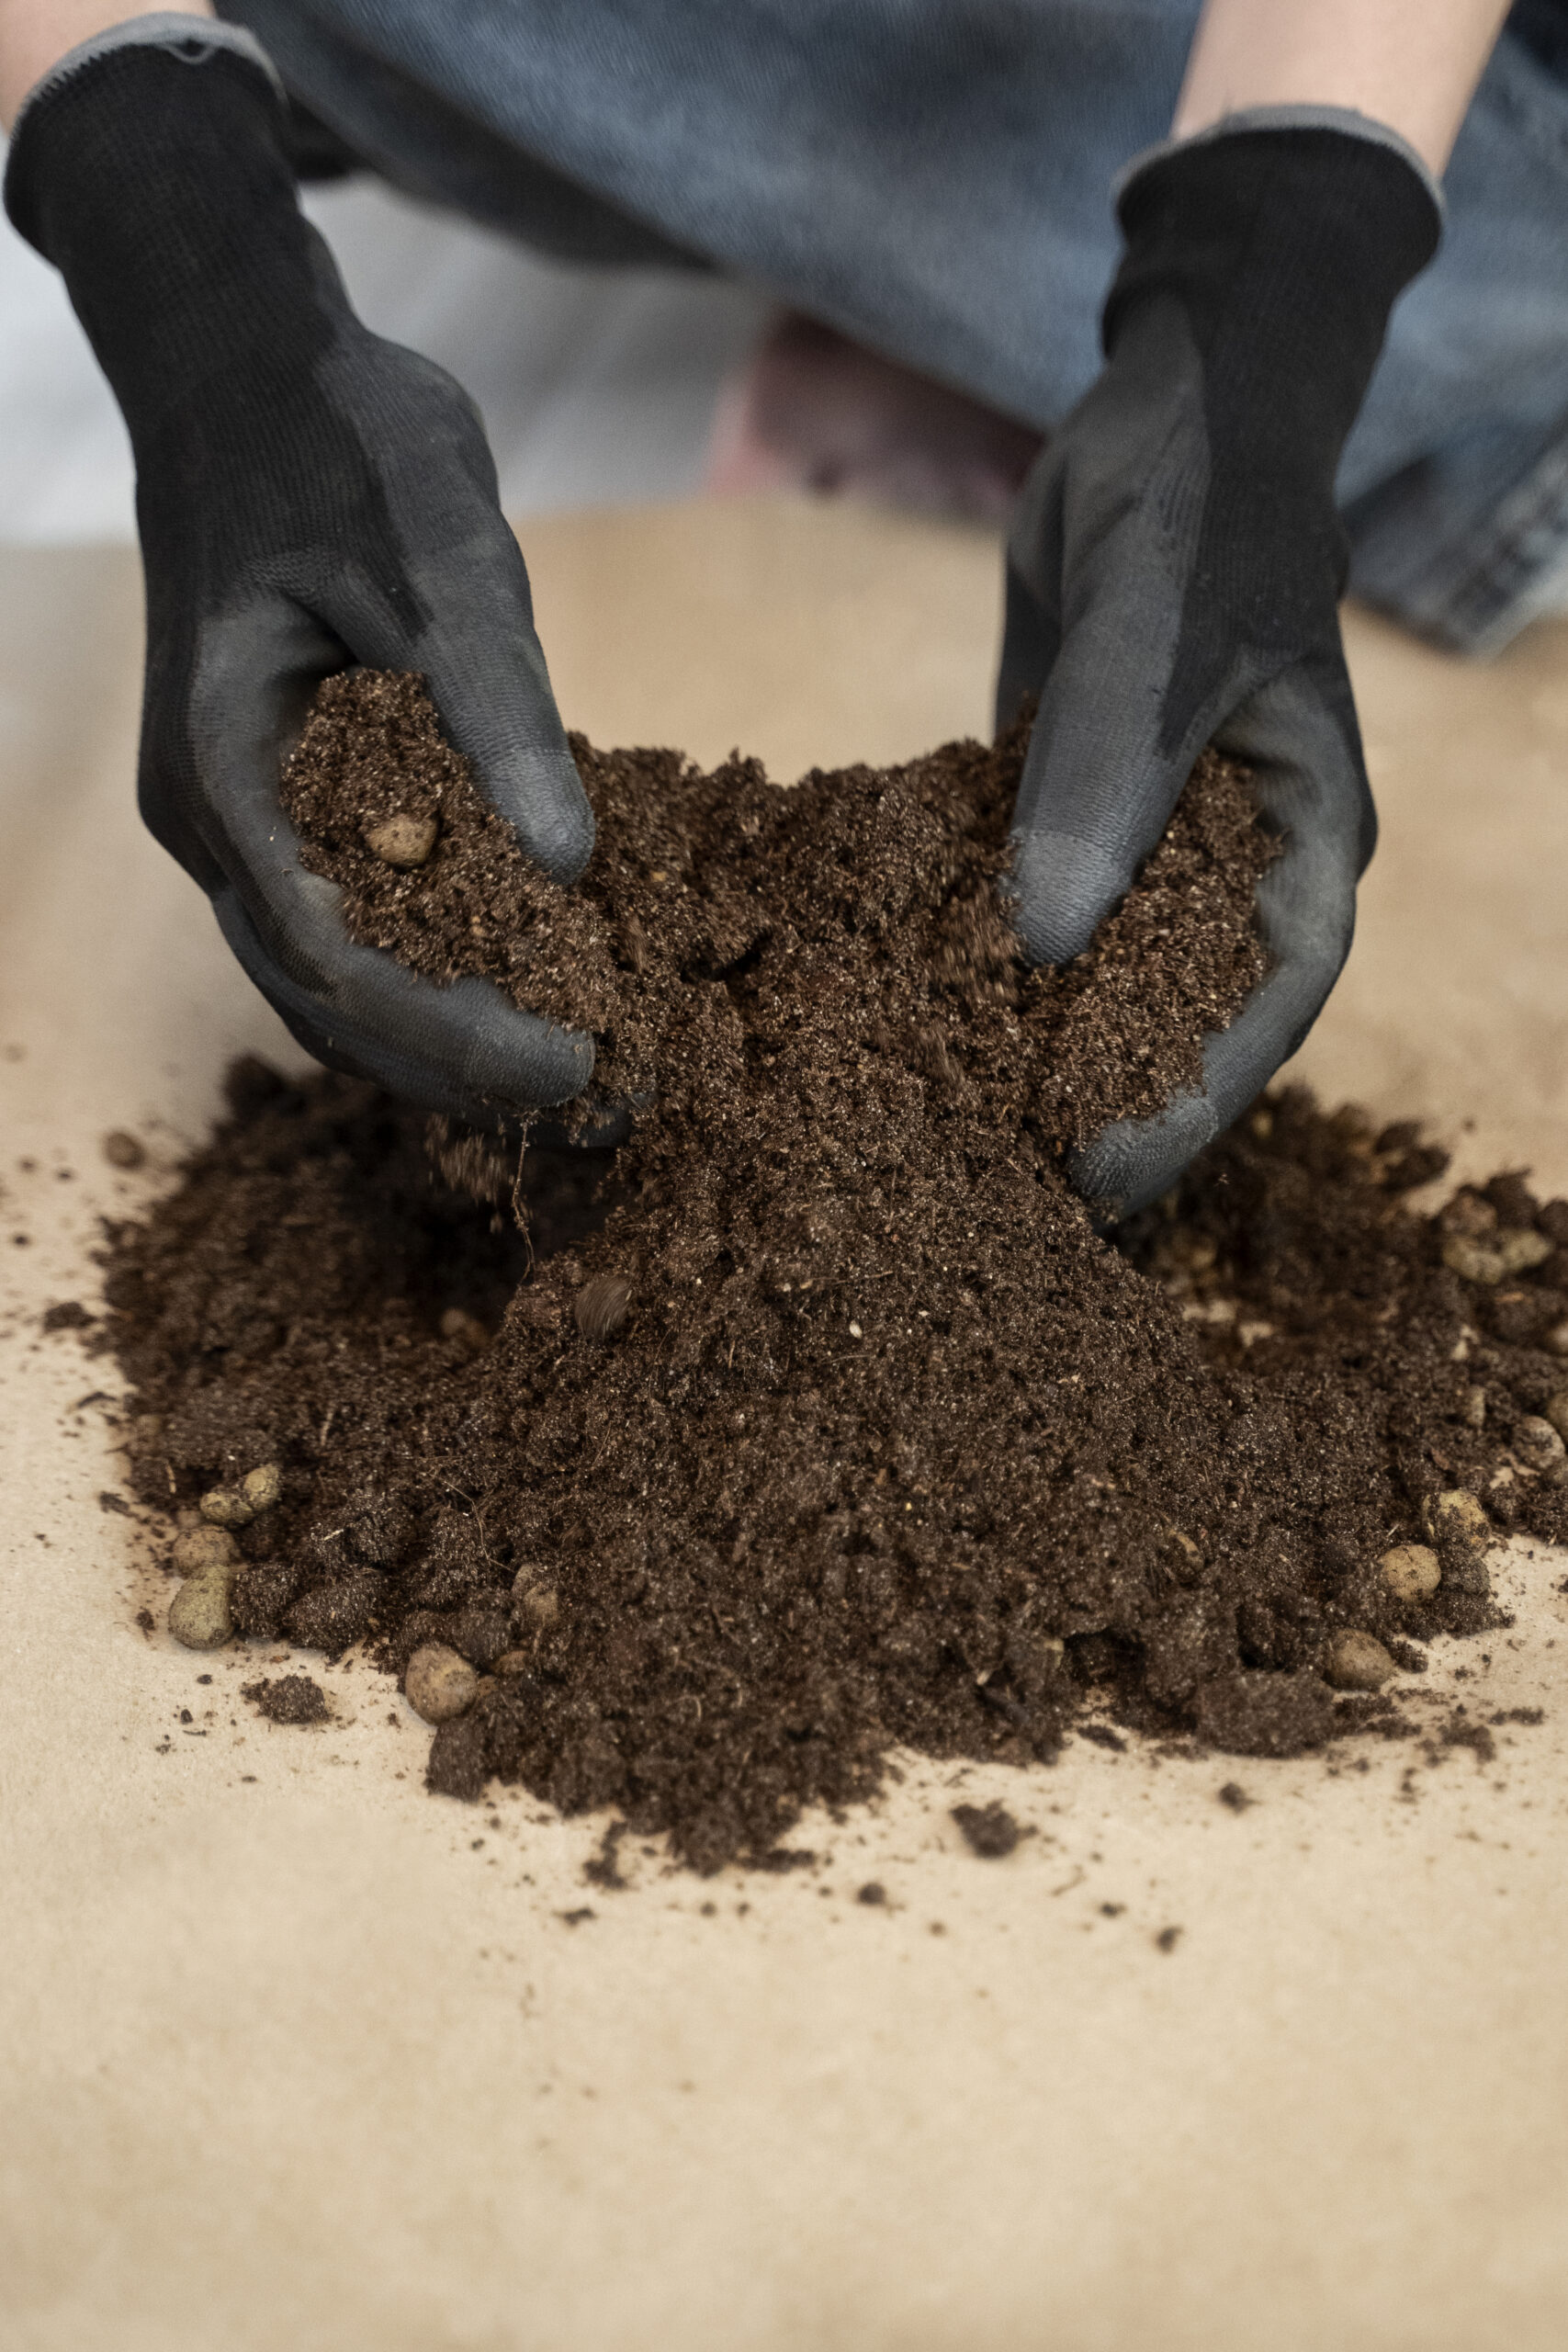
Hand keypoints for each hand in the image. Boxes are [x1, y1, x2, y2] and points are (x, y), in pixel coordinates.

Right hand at [6, 20, 595, 1128]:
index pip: (332, 958)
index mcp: (226, 769)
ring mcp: (243, 818)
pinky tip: (532, 984)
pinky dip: (440, 966)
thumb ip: (497, 713)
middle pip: (326, 1000)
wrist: (250, 367)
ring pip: (334, 979)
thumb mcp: (439, 557)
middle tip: (601, 1105)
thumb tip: (570, 867)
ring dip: (448, 1038)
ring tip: (578, 1074)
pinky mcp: (291, 801)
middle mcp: (218, 819)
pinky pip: (357, 917)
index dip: (455, 1032)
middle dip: (459, 1065)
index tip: (578, 1062)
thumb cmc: (336, 439)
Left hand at [997, 118, 1439, 1215]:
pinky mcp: (1070, 808)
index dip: (1195, 1100)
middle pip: (1182, 1012)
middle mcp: (1230, 853)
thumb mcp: (1153, 634)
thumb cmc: (1198, 500)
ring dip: (1032, 1048)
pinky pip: (1029, 900)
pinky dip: (975, 956)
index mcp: (1303, 829)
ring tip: (946, 1141)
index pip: (1272, 999)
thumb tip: (1043, 947)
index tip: (1104, 1179)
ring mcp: (1149, 835)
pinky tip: (898, 1016)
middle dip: (1103, 1106)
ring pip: (1099, 970)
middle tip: (1004, 1203)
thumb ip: (1099, 784)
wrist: (1161, 412)